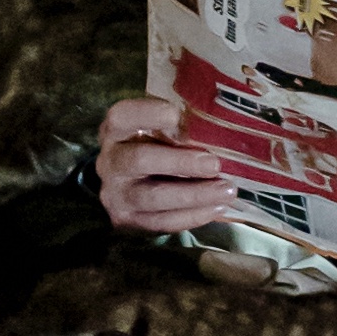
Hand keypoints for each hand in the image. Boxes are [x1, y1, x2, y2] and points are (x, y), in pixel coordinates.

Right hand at [97, 91, 239, 235]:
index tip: (176, 115)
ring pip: (152, 197)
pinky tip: (217, 208)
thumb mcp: (158, 130)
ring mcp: (116, 194)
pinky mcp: (128, 220)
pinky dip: (192, 216)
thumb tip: (217, 124)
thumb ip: (178, 126)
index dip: (146, 113)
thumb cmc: (154, 148)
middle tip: (214, 164)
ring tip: (225, 191)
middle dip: (179, 163)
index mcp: (115, 131)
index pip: (121, 117)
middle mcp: (110, 162)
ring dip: (193, 195)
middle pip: (138, 160)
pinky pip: (161, 221)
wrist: (132, 186)